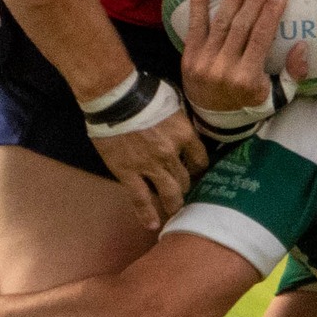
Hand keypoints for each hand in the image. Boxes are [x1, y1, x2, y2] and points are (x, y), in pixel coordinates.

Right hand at [90, 107, 206, 231]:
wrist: (114, 97)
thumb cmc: (143, 92)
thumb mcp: (172, 101)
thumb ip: (180, 121)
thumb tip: (185, 129)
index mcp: (185, 134)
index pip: (201, 160)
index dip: (200, 170)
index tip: (198, 174)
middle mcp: (171, 154)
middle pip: (186, 179)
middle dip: (187, 187)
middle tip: (186, 194)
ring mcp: (150, 166)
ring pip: (169, 193)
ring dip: (174, 203)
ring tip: (175, 212)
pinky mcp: (128, 173)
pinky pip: (140, 198)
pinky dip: (147, 213)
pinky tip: (152, 224)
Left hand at [180, 0, 309, 113]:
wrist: (212, 121)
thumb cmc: (249, 105)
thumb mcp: (277, 97)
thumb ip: (294, 74)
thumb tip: (302, 46)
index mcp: (247, 79)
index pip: (261, 38)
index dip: (271, 13)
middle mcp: (224, 68)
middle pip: (242, 26)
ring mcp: (204, 62)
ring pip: (220, 23)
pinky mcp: (188, 58)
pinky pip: (194, 29)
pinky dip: (197, 9)